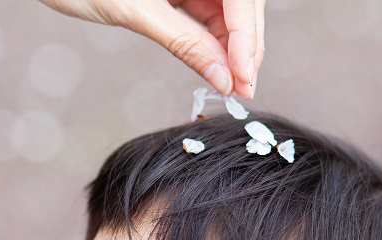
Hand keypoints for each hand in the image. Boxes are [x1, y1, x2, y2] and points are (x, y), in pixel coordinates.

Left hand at [36, 0, 264, 98]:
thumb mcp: (135, 11)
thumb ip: (183, 42)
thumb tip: (222, 78)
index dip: (246, 42)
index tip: (243, 81)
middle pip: (244, 5)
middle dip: (245, 47)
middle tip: (242, 89)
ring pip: (231, 11)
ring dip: (233, 47)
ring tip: (229, 83)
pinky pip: (210, 11)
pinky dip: (214, 40)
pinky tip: (215, 65)